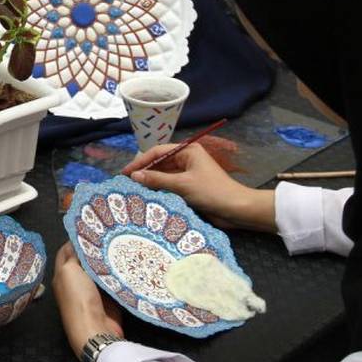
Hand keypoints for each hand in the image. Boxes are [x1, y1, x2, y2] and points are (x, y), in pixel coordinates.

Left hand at [53, 242, 123, 360]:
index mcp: (62, 275)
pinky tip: (124, 260)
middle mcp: (75, 282)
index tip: (88, 226)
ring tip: (117, 241)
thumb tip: (77, 242)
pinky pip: (112, 280)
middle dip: (93, 247)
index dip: (74, 238)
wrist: (95, 329)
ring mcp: (92, 291)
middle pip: (84, 259)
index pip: (66, 251)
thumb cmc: (78, 298)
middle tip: (106, 232)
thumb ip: (72, 256)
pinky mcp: (108, 298)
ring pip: (99, 269)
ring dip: (106, 258)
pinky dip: (116, 272)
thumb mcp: (69, 271)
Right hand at [122, 143, 276, 232]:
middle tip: (126, 182)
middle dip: (144, 171)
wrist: (236, 210)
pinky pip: (170, 186)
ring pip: (164, 175)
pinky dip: (160, 191)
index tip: (125, 172)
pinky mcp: (190, 188)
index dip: (140, 161)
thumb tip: (134, 176)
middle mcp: (187, 159)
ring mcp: (189, 174)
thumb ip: (157, 179)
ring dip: (151, 182)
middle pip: (160, 163)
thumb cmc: (212, 191)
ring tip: (133, 190)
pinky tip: (148, 197)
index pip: (158, 152)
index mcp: (188, 151)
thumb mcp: (182, 184)